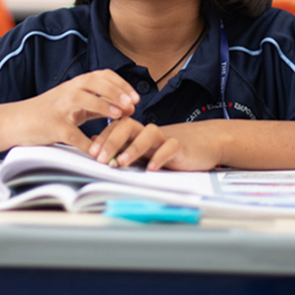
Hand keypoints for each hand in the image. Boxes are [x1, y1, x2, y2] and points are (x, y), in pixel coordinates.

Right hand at [12, 71, 138, 152]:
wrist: (16, 121)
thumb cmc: (48, 112)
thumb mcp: (73, 103)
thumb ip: (96, 104)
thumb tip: (125, 108)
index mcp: (75, 85)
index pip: (102, 75)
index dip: (121, 85)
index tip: (134, 97)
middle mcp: (68, 91)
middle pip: (95, 82)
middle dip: (116, 91)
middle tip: (132, 104)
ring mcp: (59, 108)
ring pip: (84, 99)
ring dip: (104, 106)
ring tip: (120, 115)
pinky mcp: (52, 127)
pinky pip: (73, 135)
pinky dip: (88, 144)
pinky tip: (99, 151)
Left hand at [89, 119, 222, 171]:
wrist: (202, 143)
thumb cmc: (166, 148)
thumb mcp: (142, 148)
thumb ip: (120, 145)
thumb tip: (93, 142)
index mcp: (137, 132)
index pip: (116, 127)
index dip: (103, 138)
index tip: (92, 153)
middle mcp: (148, 132)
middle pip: (127, 126)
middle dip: (112, 141)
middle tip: (101, 158)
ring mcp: (164, 137)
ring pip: (148, 133)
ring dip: (134, 147)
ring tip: (123, 162)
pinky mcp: (180, 146)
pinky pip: (170, 147)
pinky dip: (160, 156)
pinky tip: (152, 168)